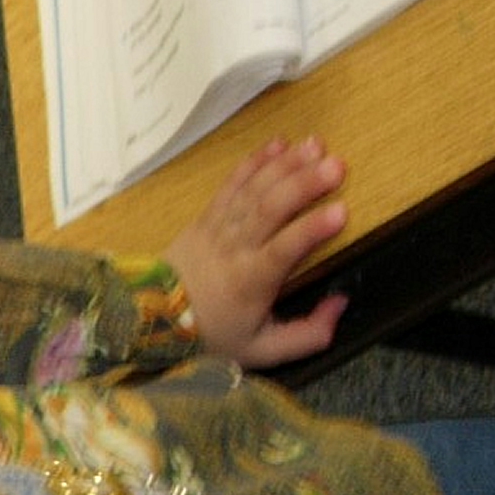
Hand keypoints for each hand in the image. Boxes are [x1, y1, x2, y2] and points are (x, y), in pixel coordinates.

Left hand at [162, 137, 349, 367]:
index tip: (341, 211)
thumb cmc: (213, 336)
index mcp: (249, 283)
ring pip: (252, 191)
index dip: (310, 230)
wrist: (152, 322)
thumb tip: (342, 304)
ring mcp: (216, 229)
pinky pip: (231, 185)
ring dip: (286, 165)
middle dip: (304, 184)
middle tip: (338, 165)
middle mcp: (232, 250)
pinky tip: (279, 143)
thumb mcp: (261, 351)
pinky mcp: (205, 217)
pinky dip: (254, 162)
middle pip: (269, 210)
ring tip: (317, 145)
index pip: (282, 251)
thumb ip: (307, 334)